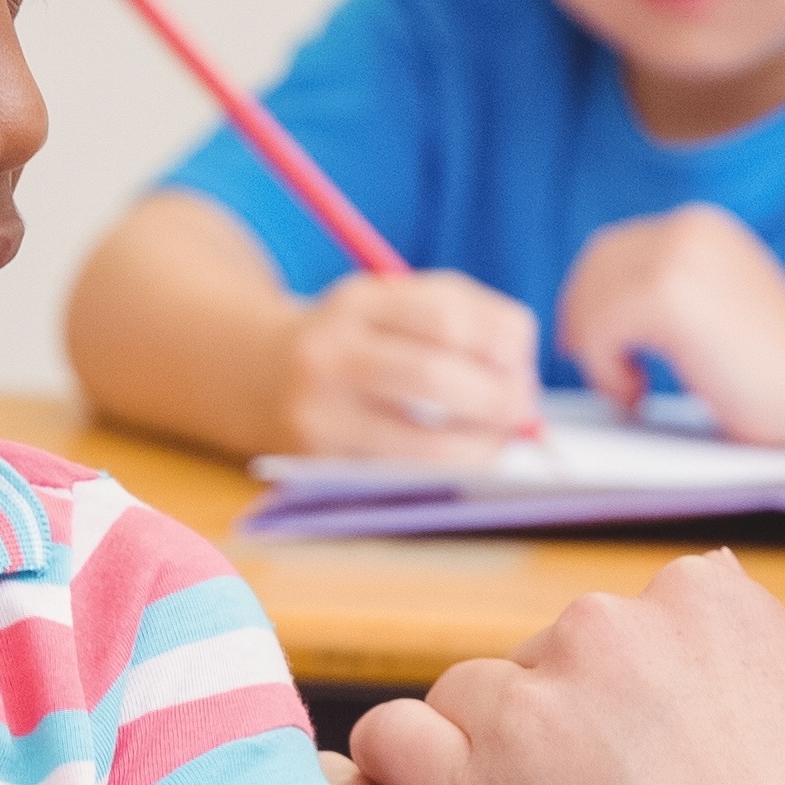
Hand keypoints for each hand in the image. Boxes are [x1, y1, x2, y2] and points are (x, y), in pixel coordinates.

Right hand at [285, 268, 545, 455]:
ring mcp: (319, 421)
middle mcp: (328, 358)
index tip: (519, 360)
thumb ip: (472, 318)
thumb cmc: (361, 337)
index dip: (501, 343)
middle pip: (435, 380)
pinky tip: (458, 456)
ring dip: (483, 449)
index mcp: (356, 303)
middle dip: (499, 400)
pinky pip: (407, 482)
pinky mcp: (322, 471)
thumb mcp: (400, 302)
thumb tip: (523, 376)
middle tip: (522, 408)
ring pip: (426, 451)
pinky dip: (449, 474)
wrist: (260, 375)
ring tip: (497, 438)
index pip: (447, 319)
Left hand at [344, 553, 784, 784]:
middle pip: (547, 681)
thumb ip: (771, 663)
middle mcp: (612, 630)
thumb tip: (723, 609)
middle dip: (560, 772)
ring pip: (467, 712)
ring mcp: (533, 705)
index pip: (630, 639)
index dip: (626, 725)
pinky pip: (392, 747)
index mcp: (707, 604)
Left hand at [554, 205, 784, 441]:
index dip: (590, 293)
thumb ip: (676, 290)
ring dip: (598, 351)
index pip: (614, 247)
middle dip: (581, 315)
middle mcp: (687, 228)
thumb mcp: (720, 304)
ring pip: (593, 300)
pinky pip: (600, 331)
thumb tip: (604, 306)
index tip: (584, 337)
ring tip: (631, 389)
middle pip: (595, 265)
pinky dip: (606, 370)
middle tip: (590, 364)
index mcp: (702, 226)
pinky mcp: (667, 296)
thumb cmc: (783, 367)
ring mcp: (676, 257)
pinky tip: (640, 395)